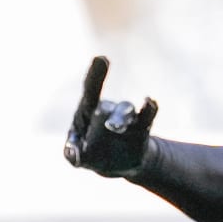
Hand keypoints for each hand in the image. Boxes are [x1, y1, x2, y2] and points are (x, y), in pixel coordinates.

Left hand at [64, 56, 157, 176]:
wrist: (116, 163)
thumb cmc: (90, 154)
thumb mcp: (78, 157)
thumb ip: (72, 154)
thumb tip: (72, 153)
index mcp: (88, 112)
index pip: (90, 90)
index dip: (96, 75)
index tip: (101, 58)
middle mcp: (108, 110)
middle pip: (107, 107)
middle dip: (104, 111)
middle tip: (103, 120)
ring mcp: (126, 118)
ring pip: (125, 111)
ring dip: (121, 118)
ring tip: (115, 127)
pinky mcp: (142, 128)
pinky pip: (147, 116)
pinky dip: (149, 109)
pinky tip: (150, 102)